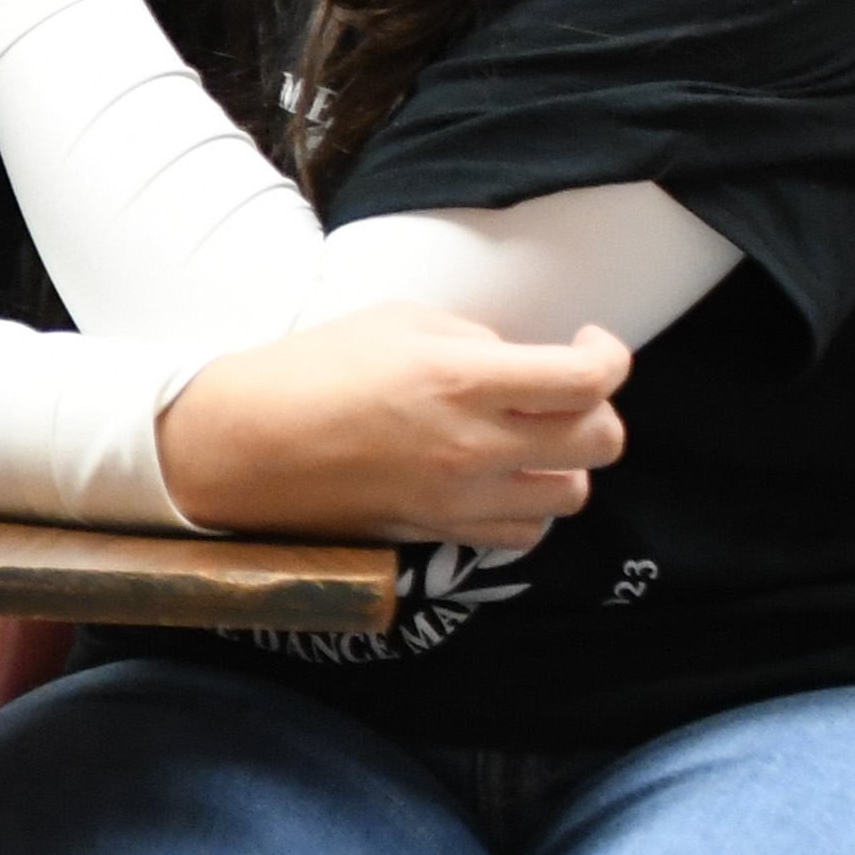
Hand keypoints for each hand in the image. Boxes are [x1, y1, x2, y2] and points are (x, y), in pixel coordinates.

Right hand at [154, 306, 629, 549]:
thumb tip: (520, 365)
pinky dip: (528, 507)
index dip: (608, 356)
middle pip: (599, 441)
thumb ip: (477, 341)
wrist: (245, 444)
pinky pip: (524, 534)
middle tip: (562, 391)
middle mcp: (474, 446)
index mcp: (464, 379)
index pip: (588, 380)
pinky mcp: (440, 532)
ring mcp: (459, 499)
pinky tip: (502, 480)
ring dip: (566, 463)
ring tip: (532, 439)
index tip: (587, 342)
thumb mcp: (401, 321)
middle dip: (596, 409)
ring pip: (572, 495)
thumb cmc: (312, 369)